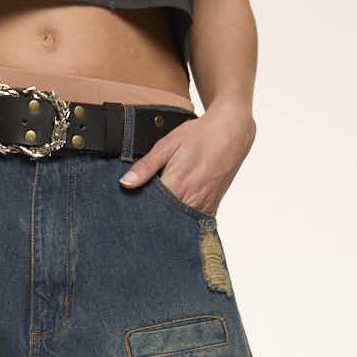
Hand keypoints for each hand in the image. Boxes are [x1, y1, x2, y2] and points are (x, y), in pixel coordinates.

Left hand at [118, 101, 256, 217]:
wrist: (231, 132)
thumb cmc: (200, 135)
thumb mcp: (168, 145)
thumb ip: (146, 166)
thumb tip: (125, 183)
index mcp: (177, 186)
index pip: (149, 209)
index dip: (137, 210)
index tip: (128, 210)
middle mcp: (191, 202)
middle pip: (163, 220)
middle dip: (150, 219)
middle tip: (139, 217)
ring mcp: (203, 208)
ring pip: (177, 224)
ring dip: (166, 222)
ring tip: (156, 216)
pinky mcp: (211, 209)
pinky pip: (193, 224)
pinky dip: (181, 222)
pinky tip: (173, 216)